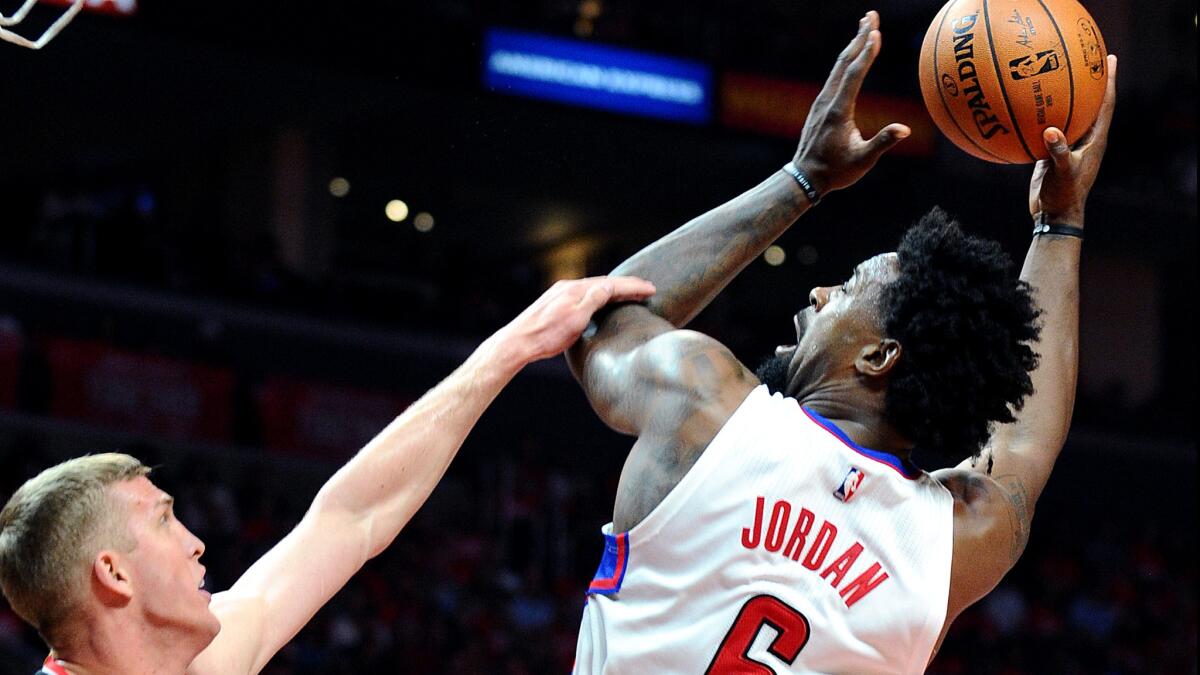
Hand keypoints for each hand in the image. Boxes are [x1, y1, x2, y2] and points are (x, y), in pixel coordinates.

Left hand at [501, 276, 655, 363]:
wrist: (518, 342)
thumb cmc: (546, 335)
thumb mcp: (575, 319)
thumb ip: (593, 300)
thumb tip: (609, 285)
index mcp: (576, 290)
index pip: (611, 284)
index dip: (632, 286)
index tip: (650, 288)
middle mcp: (568, 287)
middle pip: (604, 283)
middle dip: (626, 285)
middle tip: (647, 288)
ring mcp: (561, 294)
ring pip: (594, 288)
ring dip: (614, 290)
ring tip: (631, 293)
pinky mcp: (556, 303)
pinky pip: (584, 294)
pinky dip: (600, 295)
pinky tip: (602, 301)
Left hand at [793, 11, 909, 195]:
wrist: (805, 177)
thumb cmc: (835, 171)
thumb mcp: (862, 161)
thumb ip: (882, 143)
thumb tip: (904, 129)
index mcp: (838, 111)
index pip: (854, 75)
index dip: (866, 53)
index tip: (876, 32)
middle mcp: (827, 101)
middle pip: (844, 62)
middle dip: (859, 37)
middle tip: (871, 15)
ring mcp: (822, 102)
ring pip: (839, 67)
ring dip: (853, 45)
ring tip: (865, 26)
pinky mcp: (821, 106)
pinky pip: (836, 76)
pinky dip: (847, 60)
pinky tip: (853, 55)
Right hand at [1029, 54, 1117, 226]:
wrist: (1054, 214)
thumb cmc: (1064, 196)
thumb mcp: (1063, 174)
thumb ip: (1058, 152)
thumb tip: (1051, 130)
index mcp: (1095, 140)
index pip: (1105, 105)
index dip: (1108, 81)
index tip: (1108, 60)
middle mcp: (1086, 139)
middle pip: (1091, 103)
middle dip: (1092, 81)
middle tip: (1089, 57)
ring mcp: (1069, 145)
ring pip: (1070, 114)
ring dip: (1067, 95)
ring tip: (1058, 74)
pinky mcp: (1053, 152)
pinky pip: (1050, 128)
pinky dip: (1041, 116)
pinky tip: (1027, 107)